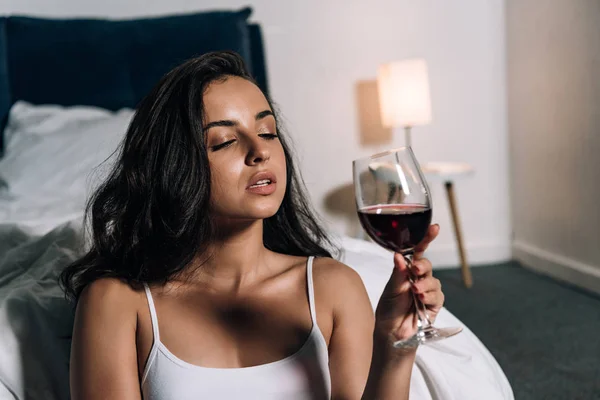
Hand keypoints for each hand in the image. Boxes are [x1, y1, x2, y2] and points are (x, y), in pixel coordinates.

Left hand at [374, 224, 443, 343]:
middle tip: (415, 270)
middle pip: (426, 265)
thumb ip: (398, 273)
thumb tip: (399, 255)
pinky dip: (430, 296)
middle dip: (422, 266)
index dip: (426, 239)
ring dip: (425, 285)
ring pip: (433, 281)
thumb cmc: (388, 309)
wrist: (392, 332)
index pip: (417, 251)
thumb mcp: (391, 289)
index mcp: (405, 271)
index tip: (434, 228)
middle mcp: (418, 278)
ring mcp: (427, 291)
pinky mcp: (434, 304)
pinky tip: (421, 300)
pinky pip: (438, 296)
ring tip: (415, 292)